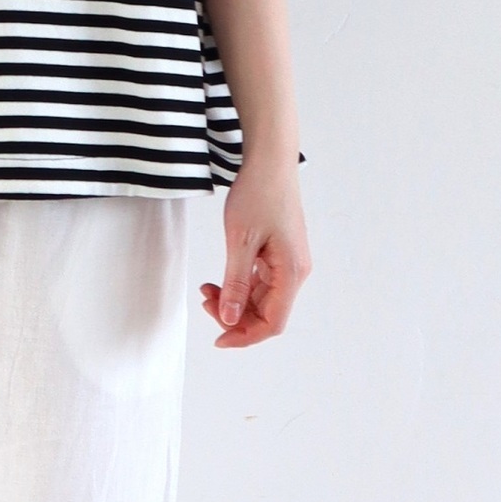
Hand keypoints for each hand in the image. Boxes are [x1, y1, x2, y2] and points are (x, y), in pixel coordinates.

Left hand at [199, 158, 310, 347]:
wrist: (269, 161)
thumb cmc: (259, 194)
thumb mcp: (240, 242)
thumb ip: (236, 284)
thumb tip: (229, 318)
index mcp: (291, 272)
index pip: (272, 323)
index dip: (245, 337)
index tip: (218, 340)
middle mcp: (295, 272)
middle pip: (267, 314)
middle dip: (234, 317)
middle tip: (205, 301)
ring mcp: (289, 263)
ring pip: (262, 300)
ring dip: (234, 302)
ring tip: (207, 289)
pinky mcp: (280, 255)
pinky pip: (261, 284)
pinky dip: (239, 287)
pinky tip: (219, 280)